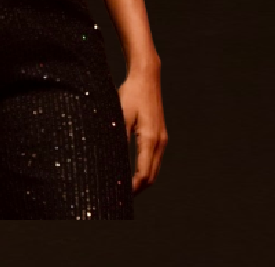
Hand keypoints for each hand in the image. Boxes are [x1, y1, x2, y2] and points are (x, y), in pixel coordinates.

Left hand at [119, 65, 166, 193]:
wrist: (147, 76)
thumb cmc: (131, 94)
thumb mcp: (121, 117)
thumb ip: (119, 141)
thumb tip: (112, 162)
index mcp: (149, 139)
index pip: (143, 173)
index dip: (132, 188)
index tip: (119, 196)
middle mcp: (160, 141)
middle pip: (152, 175)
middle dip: (138, 188)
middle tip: (120, 197)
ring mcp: (162, 137)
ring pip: (155, 168)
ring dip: (143, 180)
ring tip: (124, 187)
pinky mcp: (160, 133)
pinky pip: (155, 159)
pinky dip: (146, 169)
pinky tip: (132, 171)